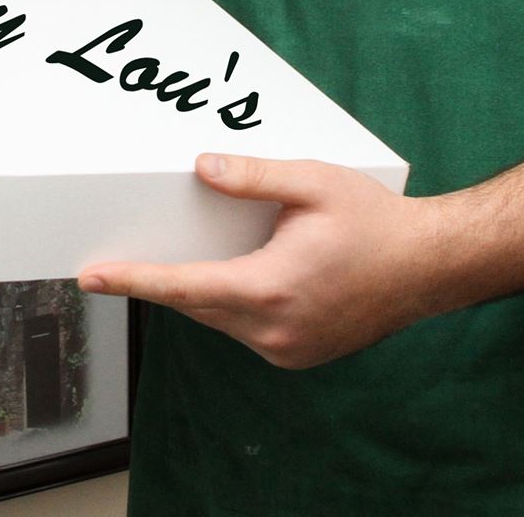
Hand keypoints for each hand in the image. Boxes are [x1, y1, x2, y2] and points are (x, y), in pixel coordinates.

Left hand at [78, 154, 450, 369]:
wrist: (431, 267)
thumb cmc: (376, 222)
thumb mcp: (313, 183)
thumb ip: (254, 177)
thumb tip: (201, 169)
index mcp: (270, 290)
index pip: (183, 287)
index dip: (133, 280)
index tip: (92, 278)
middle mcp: (274, 332)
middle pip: (197, 304)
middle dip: (163, 281)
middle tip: (123, 259)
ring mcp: (288, 351)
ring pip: (221, 320)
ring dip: (202, 292)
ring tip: (189, 256)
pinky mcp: (299, 355)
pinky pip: (246, 330)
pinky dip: (232, 304)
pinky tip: (239, 274)